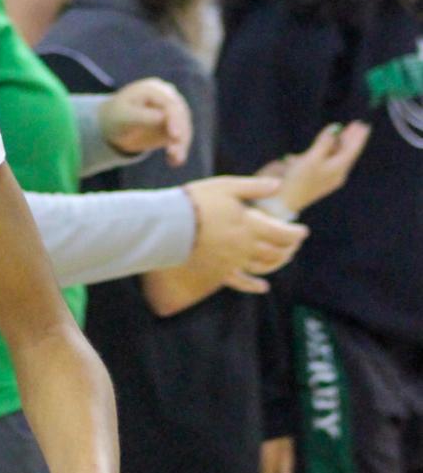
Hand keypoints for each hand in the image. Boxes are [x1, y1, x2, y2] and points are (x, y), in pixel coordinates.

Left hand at [99, 80, 191, 166]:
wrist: (113, 125)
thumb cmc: (116, 116)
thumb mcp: (125, 116)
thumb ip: (143, 116)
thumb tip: (164, 117)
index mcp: (153, 89)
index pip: (170, 103)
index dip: (175, 119)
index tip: (175, 136)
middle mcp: (168, 97)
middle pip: (181, 116)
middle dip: (181, 135)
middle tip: (175, 154)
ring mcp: (173, 111)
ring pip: (184, 128)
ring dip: (182, 145)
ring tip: (175, 160)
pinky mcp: (174, 126)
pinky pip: (180, 138)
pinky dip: (179, 150)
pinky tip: (173, 162)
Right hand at [161, 175, 306, 307]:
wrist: (170, 225)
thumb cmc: (197, 201)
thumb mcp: (226, 186)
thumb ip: (254, 187)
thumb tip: (278, 185)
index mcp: (250, 225)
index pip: (282, 233)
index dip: (295, 233)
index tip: (303, 231)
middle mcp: (246, 247)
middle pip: (276, 252)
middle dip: (289, 248)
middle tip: (295, 244)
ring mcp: (233, 261)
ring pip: (263, 266)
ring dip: (277, 263)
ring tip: (284, 258)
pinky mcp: (220, 271)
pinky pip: (241, 282)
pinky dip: (254, 285)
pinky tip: (263, 287)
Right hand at [269, 122, 369, 214]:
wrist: (284, 200)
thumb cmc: (299, 179)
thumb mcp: (312, 159)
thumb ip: (324, 143)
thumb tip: (335, 128)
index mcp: (338, 169)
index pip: (352, 151)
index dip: (358, 137)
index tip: (364, 125)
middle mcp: (334, 173)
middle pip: (345, 153)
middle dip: (350, 139)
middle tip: (357, 125)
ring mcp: (325, 175)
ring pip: (335, 156)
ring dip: (339, 143)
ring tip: (344, 132)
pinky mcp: (315, 176)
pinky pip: (325, 160)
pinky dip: (327, 150)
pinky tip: (325, 145)